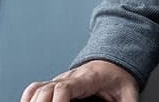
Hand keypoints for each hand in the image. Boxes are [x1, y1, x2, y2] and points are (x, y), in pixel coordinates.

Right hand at [20, 60, 139, 101]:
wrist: (113, 61)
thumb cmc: (118, 77)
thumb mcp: (129, 92)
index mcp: (87, 79)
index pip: (66, 86)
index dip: (58, 99)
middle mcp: (69, 78)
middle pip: (47, 88)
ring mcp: (60, 80)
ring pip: (37, 88)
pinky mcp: (55, 84)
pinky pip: (35, 88)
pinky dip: (28, 98)